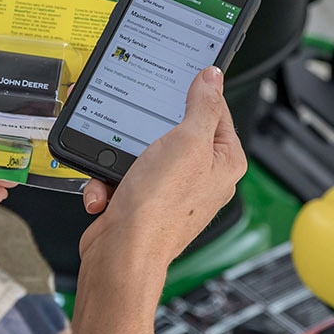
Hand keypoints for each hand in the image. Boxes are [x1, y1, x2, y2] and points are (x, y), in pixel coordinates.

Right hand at [71, 67, 246, 333]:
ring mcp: (171, 192)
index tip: (176, 79)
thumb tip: (213, 77)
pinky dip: (109, 184)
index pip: (215, 110)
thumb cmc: (160, 207)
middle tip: (134, 128)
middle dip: (143, 131)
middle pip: (173, 130)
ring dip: (118, 160)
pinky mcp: (142, 204)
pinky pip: (122, 178)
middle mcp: (202, 177)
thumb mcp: (187, 141)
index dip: (194, 93)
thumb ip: (202, 105)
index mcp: (224, 161)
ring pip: (140, 153)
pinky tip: (108, 195)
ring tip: (117, 172)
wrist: (121, 256)